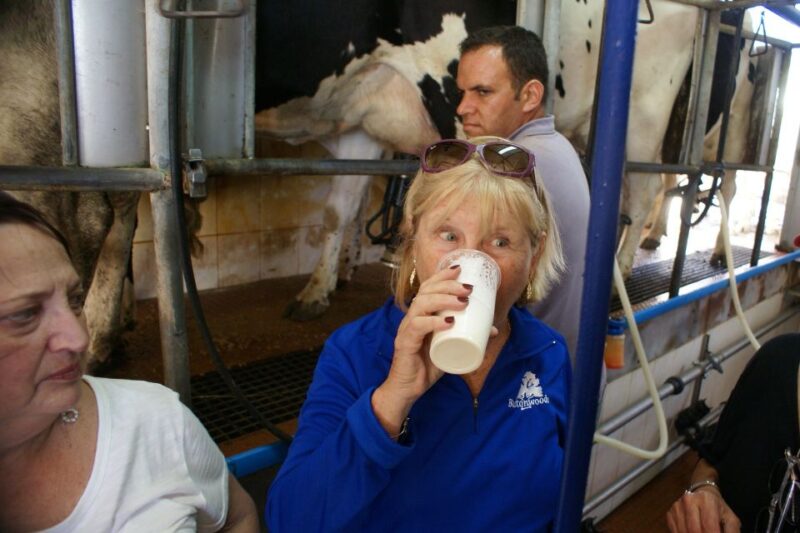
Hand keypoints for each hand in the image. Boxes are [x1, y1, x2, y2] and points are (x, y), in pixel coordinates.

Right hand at [371, 264, 477, 435]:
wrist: (408, 389)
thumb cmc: (427, 366)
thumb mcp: (451, 348)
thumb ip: (469, 337)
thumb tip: (493, 329)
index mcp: (420, 315)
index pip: (428, 287)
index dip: (442, 276)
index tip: (459, 269)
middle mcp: (411, 318)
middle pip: (426, 292)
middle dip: (448, 286)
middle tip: (468, 289)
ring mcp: (407, 329)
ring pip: (421, 305)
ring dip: (443, 300)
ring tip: (463, 302)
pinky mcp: (405, 343)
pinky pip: (417, 327)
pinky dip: (433, 322)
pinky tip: (447, 321)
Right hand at [666, 486, 740, 532]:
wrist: (703, 492)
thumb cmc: (719, 508)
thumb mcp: (730, 519)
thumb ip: (732, 532)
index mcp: (706, 500)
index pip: (709, 527)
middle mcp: (689, 500)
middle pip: (694, 531)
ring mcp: (677, 506)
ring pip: (683, 532)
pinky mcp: (670, 513)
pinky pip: (675, 531)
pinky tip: (690, 532)